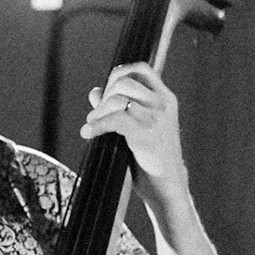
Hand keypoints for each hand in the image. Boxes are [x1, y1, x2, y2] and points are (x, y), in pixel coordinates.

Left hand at [79, 62, 187, 198]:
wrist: (166, 184)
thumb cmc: (152, 157)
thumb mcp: (137, 127)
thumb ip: (118, 107)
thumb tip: (94, 92)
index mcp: (165, 98)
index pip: (142, 69)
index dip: (120, 72)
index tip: (107, 88)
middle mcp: (162, 103)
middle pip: (124, 82)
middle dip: (105, 96)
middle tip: (96, 114)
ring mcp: (156, 117)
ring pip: (117, 99)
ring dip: (98, 112)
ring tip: (92, 125)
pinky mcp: (145, 133)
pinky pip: (114, 119)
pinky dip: (97, 125)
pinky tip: (88, 133)